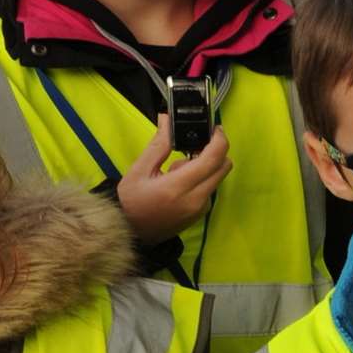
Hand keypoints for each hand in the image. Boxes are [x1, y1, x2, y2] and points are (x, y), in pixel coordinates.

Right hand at [114, 115, 231, 242]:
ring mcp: (200, 209)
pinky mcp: (201, 214)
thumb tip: (168, 119)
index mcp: (179, 186)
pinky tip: (180, 183)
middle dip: (215, 151)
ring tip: (177, 169)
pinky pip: (210, 189)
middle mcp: (196, 199)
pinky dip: (202, 180)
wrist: (129, 232)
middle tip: (193, 146)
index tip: (214, 128)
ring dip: (206, 166)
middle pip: (224, 166)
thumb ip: (159, 145)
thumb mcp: (140, 170)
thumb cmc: (131, 201)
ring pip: (218, 177)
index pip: (213, 158)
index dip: (219, 139)